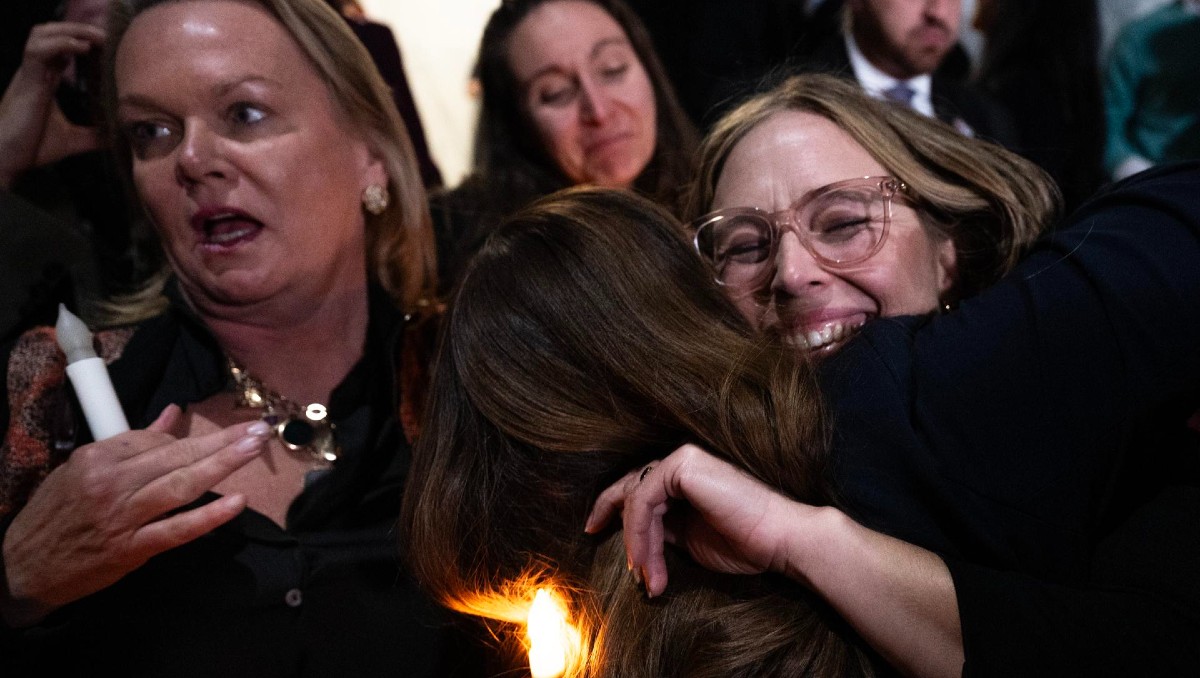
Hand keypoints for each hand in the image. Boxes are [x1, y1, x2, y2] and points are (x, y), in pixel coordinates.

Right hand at [0, 21, 104, 187]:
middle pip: (52, 32)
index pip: (63, 48)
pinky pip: (37, 50)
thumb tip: (120, 137)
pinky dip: (61, 43)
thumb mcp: (73, 140)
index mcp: (45, 80)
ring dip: (71, 30)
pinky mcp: (26, 81)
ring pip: (43, 33)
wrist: (7, 159)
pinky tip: (83, 47)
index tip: (110, 46)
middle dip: (80, 29)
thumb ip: (95, 136)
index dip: (83, 41)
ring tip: (97, 38)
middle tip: (108, 37)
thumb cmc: (32, 148)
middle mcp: (36, 72)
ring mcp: (30, 74)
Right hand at [0, 405, 269, 626]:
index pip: (156, 439)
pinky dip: (208, 516)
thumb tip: (172, 414)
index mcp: (98, 458)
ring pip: (181, 485)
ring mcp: (123, 517)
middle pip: (177, 456)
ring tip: (255, 449)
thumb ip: (131, 442)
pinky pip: (177, 529)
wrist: (23, 565)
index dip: (192, 437)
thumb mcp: (84, 468)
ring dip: (223, 465)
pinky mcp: (131, 549)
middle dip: (223, 441)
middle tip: (260, 430)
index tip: (227, 432)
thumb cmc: (58, 513)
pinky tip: (237, 502)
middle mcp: (112, 483)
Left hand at [586, 443, 818, 596]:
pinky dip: (639, 535)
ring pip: (635, 500)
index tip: (594, 530)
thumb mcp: (690, 539)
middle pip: (630, 487)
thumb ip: (663, 530)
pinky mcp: (682, 466)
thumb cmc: (745, 543)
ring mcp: (681, 459)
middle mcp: (681, 461)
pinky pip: (643, 502)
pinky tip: (645, 562)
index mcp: (685, 476)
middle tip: (603, 546)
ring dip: (636, 544)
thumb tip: (634, 542)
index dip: (613, 508)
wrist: (780, 540)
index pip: (638, 487)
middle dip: (614, 523)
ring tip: (645, 577)